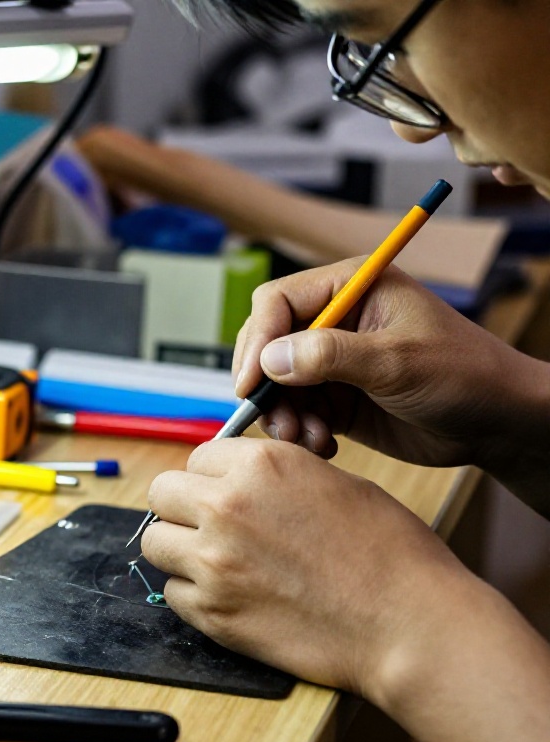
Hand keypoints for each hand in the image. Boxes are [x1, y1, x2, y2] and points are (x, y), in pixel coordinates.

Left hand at [142, 438, 486, 697]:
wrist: (410, 624)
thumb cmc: (389, 554)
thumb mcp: (333, 484)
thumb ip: (272, 478)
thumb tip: (233, 480)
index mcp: (259, 465)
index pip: (197, 457)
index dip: (213, 477)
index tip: (227, 494)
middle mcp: (225, 506)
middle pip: (162, 494)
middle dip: (184, 507)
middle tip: (212, 527)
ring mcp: (212, 561)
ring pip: (156, 543)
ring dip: (180, 550)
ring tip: (220, 563)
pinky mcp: (211, 611)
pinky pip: (172, 593)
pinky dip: (194, 595)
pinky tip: (233, 597)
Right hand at [233, 259, 541, 467]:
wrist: (498, 423)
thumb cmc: (465, 375)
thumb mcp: (398, 361)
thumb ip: (332, 356)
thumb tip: (271, 359)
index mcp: (352, 287)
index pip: (278, 302)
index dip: (258, 340)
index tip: (252, 382)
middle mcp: (335, 319)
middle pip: (268, 344)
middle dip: (267, 385)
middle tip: (277, 420)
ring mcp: (333, 360)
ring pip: (276, 384)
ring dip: (283, 415)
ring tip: (307, 439)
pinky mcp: (335, 397)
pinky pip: (295, 411)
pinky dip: (300, 431)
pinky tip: (323, 445)